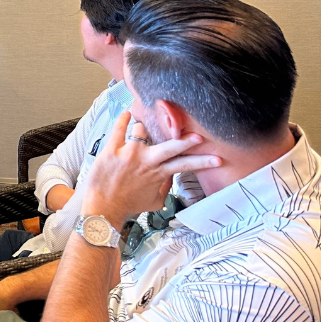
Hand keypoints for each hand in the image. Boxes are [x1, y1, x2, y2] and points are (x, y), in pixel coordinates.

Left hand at [80, 111, 215, 226]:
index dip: (203, 161)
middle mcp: (146, 161)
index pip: (184, 165)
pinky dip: (123, 119)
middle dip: (186, 141)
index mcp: (157, 174)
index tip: (217, 159)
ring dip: (143, 128)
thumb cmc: (127, 205)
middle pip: (171, 147)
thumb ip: (165, 186)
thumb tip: (171, 175)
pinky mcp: (112, 150)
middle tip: (197, 137)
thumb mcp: (154, 201)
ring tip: (142, 128)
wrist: (103, 208)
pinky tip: (126, 114)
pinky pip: (119, 129)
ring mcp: (129, 153)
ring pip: (142, 130)